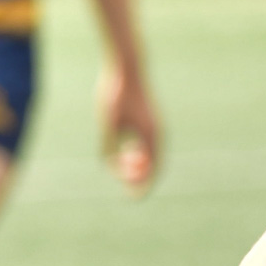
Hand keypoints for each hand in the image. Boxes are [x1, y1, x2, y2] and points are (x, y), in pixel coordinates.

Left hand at [99, 61, 159, 194]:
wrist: (126, 67)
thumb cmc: (115, 93)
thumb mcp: (108, 123)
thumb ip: (109, 146)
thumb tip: (110, 167)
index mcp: (152, 135)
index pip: (153, 170)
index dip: (143, 186)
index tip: (132, 197)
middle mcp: (156, 133)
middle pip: (151, 165)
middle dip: (136, 175)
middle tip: (123, 182)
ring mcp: (153, 127)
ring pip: (147, 155)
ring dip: (134, 163)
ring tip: (119, 161)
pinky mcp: (148, 121)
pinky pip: (145, 144)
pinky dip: (135, 152)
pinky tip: (122, 147)